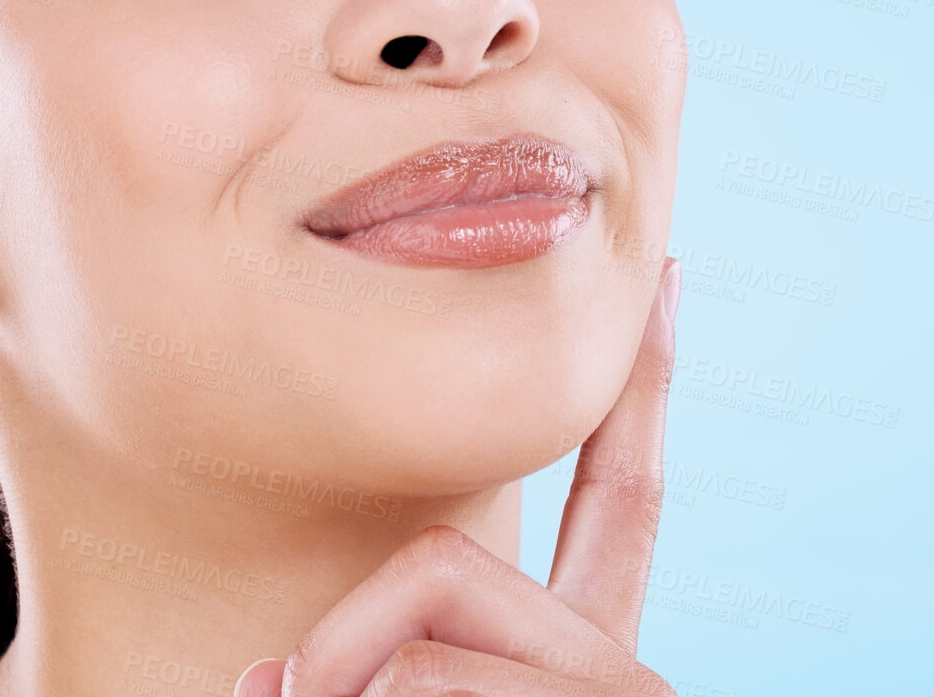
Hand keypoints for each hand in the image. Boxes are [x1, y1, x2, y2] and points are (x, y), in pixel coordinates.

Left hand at [235, 255, 681, 696]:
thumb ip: (362, 654)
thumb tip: (269, 680)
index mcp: (580, 653)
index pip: (623, 498)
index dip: (645, 384)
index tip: (664, 278)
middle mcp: (622, 669)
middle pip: (448, 548)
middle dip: (353, 626)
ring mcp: (615, 690)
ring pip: (432, 575)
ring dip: (344, 673)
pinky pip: (415, 664)